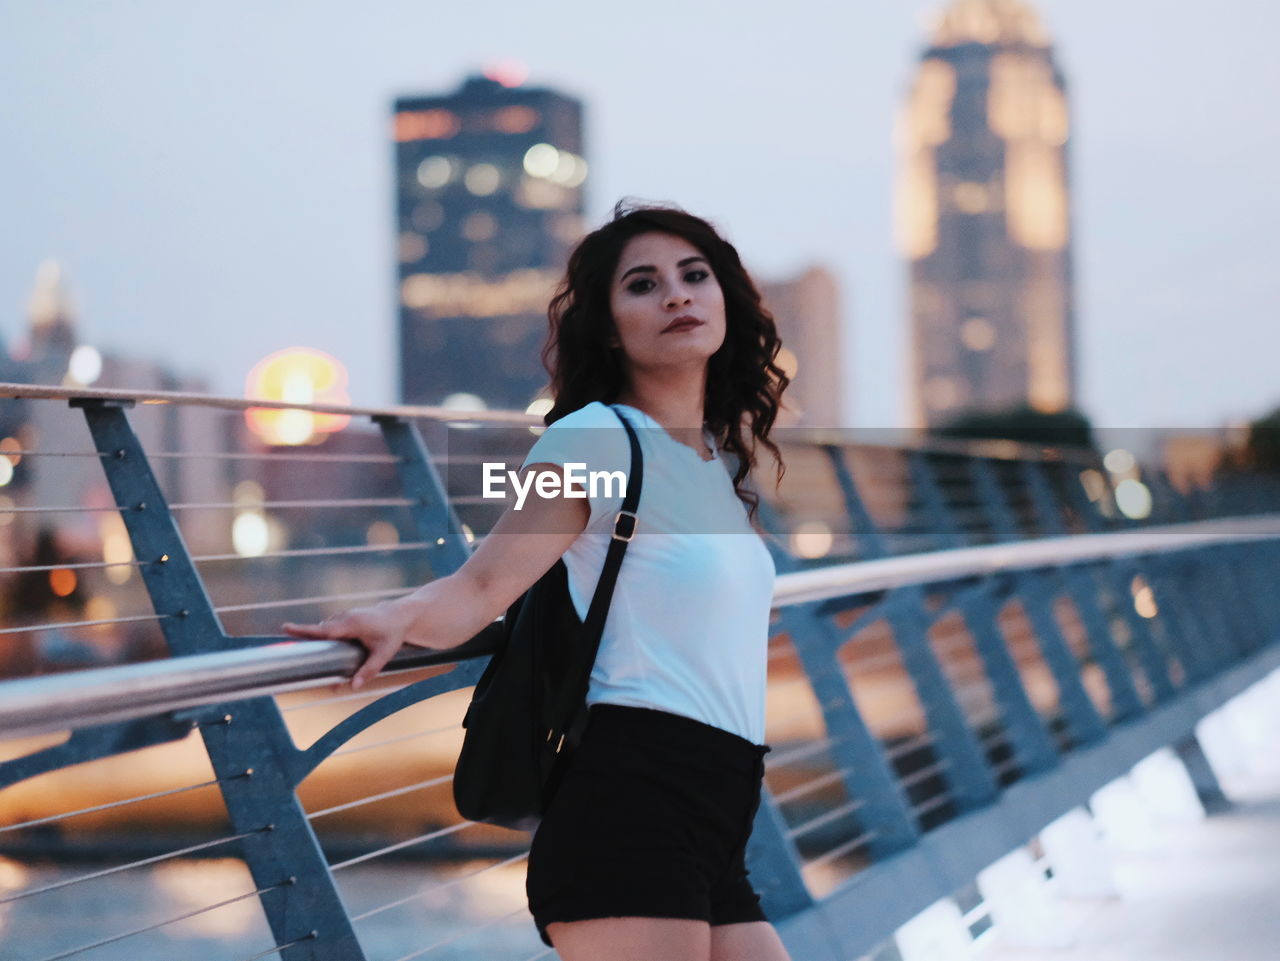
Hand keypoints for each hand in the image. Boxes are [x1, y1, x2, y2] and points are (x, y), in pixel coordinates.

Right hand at [283, 601, 413, 689]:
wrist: (402, 615)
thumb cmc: (393, 634)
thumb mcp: (384, 654)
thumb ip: (369, 670)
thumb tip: (354, 686)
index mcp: (351, 624)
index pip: (323, 630)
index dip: (304, 630)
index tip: (285, 627)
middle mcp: (345, 617)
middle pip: (319, 630)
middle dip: (304, 636)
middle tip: (288, 639)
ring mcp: (345, 616)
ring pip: (325, 629)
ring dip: (316, 638)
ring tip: (304, 646)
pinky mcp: (346, 618)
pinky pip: (330, 628)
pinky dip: (324, 635)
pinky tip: (324, 646)